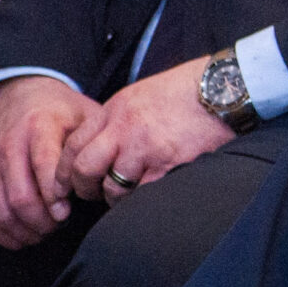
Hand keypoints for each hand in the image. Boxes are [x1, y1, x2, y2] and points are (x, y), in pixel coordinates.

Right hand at [0, 76, 102, 249]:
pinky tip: (23, 236)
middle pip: (20, 196)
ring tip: (45, 232)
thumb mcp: (84, 114)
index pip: (43, 167)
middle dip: (42, 220)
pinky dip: (3, 232)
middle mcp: (10, 146)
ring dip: (24, 229)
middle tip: (60, 225)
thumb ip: (94, 142)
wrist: (19, 92)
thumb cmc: (61, 109)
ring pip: (1, 210)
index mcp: (39, 127)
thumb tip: (107, 176)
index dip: (55, 196)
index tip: (67, 212)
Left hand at [62, 57, 233, 202]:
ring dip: (116, 197)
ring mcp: (144, 148)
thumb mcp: (140, 95)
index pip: (73, 146)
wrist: (222, 88)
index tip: (67, 184)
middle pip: (84, 170)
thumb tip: (101, 146)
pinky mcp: (167, 164)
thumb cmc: (186, 90)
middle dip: (84, 189)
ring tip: (127, 195)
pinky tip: (150, 193)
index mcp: (114, 110)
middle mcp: (123, 129)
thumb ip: (117, 119)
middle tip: (92, 194)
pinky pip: (142, 194)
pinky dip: (142, 198)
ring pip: (112, 188)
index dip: (64, 171)